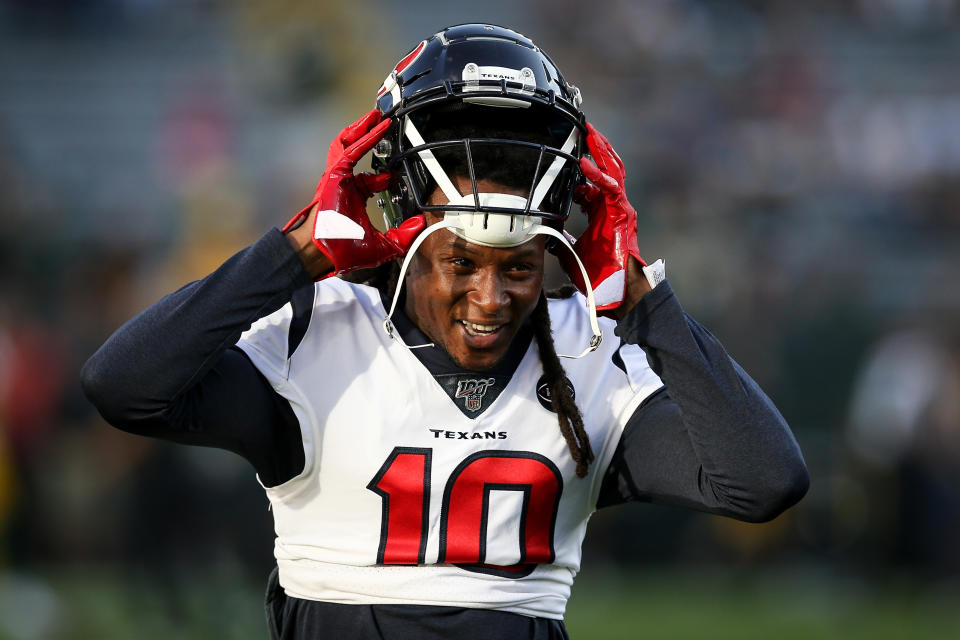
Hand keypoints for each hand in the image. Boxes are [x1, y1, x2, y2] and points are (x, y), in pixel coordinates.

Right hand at [283, 110, 424, 278]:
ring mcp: (338, 178)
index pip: (369, 179)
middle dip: (368, 136)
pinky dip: (365, 137)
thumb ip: (403, 235)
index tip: (396, 172)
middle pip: (355, 152)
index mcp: (353, 199)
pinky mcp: (335, 174)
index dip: (384, 174)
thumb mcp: (384, 246)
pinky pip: (351, 150)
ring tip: (376, 115)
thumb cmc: (344, 251)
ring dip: (362, 128)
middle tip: (383, 124)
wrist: (324, 252)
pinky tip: (377, 127)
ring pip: (348, 144)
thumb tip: (419, 225)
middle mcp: (345, 185)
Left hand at [557, 122, 647, 314]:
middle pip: (606, 169)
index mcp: (601, 213)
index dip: (580, 171)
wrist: (614, 288)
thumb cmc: (597, 274)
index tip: (566, 162)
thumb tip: (544, 233)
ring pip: (613, 170)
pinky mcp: (622, 212)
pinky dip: (598, 175)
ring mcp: (619, 208)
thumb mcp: (570, 252)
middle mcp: (612, 206)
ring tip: (590, 132)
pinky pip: (611, 187)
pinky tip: (585, 164)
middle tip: (583, 129)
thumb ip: (560, 239)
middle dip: (596, 148)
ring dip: (601, 151)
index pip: (591, 184)